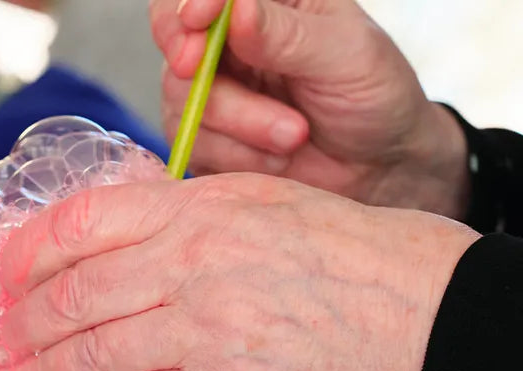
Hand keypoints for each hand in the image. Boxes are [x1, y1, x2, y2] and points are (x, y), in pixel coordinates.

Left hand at [0, 174, 478, 370]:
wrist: (438, 325)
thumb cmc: (361, 264)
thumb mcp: (271, 207)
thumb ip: (195, 218)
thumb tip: (126, 249)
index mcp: (200, 207)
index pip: (83, 222)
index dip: (29, 254)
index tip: (4, 280)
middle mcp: (190, 260)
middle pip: (71, 293)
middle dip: (21, 326)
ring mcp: (203, 326)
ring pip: (90, 352)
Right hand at [151, 0, 467, 217]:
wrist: (379, 168)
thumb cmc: (373, 96)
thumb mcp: (345, 55)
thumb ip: (286, 34)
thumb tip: (235, 8)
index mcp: (266, 3)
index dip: (190, 3)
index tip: (198, 20)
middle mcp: (230, 41)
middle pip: (177, 40)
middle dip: (193, 65)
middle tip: (199, 71)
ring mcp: (213, 89)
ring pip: (183, 97)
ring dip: (240, 122)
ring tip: (295, 134)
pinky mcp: (206, 137)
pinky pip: (192, 143)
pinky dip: (236, 155)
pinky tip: (277, 156)